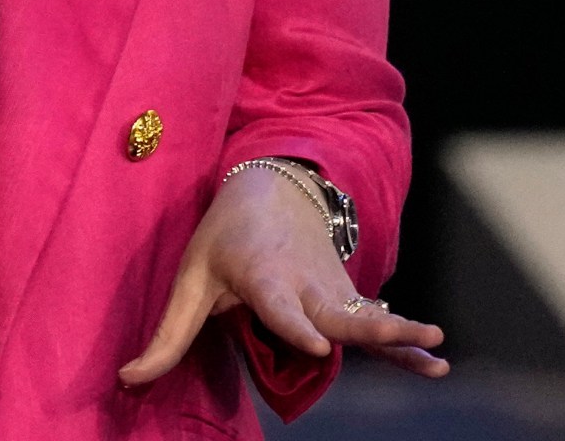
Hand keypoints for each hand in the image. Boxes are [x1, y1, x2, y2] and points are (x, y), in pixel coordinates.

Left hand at [118, 166, 447, 386]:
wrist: (275, 186)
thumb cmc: (225, 235)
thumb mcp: (190, 277)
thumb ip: (167, 335)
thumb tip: (128, 379)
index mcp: (263, 275)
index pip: (280, 305)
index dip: (296, 325)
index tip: (318, 344)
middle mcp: (306, 283)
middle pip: (340, 313)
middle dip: (373, 329)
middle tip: (403, 335)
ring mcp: (333, 291)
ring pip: (368, 319)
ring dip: (402, 337)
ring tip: (437, 355)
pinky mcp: (348, 298)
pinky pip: (375, 323)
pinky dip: (403, 341)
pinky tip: (434, 362)